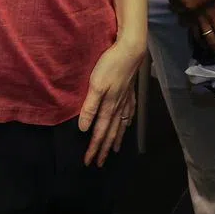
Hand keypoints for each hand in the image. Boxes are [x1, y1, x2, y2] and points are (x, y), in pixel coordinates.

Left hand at [78, 39, 143, 167]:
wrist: (130, 51)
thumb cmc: (110, 65)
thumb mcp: (96, 85)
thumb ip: (90, 107)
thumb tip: (84, 128)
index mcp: (109, 107)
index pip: (99, 132)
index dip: (93, 147)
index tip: (88, 161)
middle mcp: (118, 107)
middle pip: (110, 132)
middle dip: (103, 148)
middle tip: (99, 163)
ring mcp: (126, 100)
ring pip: (120, 125)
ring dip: (116, 139)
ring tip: (113, 150)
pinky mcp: (130, 91)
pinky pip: (129, 113)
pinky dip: (127, 122)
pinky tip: (127, 124)